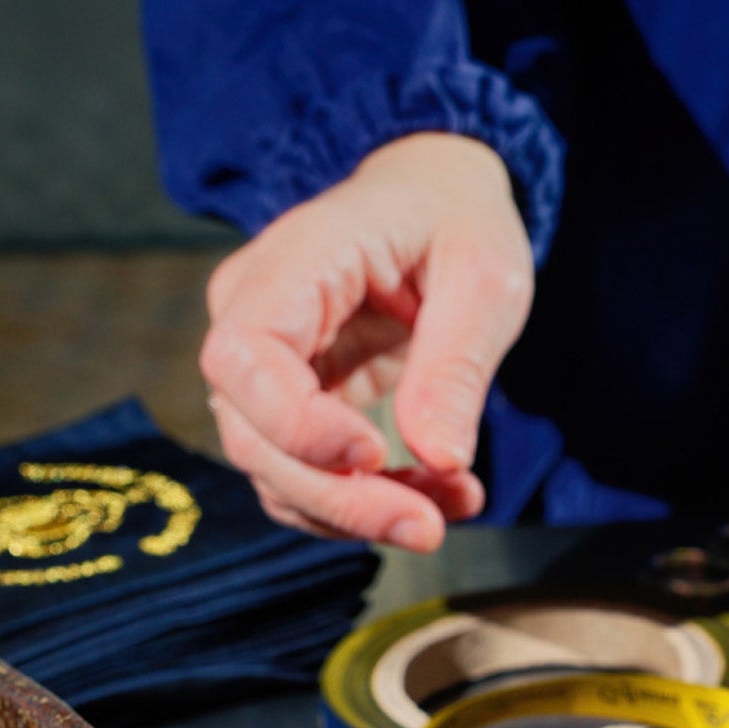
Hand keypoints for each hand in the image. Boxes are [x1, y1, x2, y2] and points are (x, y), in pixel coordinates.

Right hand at [199, 132, 533, 550]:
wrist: (435, 201)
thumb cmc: (454, 220)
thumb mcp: (484, 277)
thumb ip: (456, 365)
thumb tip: (440, 460)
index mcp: (290, 263)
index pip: (244, 357)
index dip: (296, 424)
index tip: (375, 455)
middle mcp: (253, 317)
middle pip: (252, 434)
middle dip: (337, 497)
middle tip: (427, 526)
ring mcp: (264, 370)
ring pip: (276, 473)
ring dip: (359, 511)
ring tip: (452, 504)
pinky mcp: (292, 409)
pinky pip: (307, 478)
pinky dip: (366, 504)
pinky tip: (439, 495)